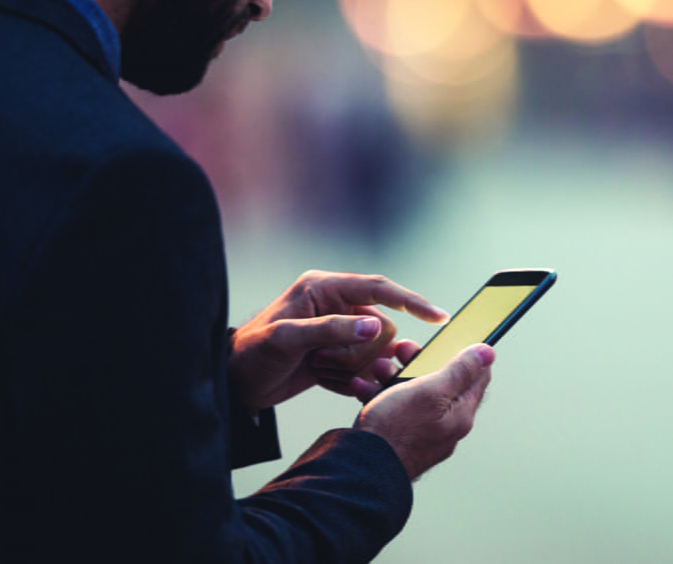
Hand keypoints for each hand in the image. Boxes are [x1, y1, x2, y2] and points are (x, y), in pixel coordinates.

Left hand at [229, 272, 446, 410]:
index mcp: (325, 288)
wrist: (234, 384)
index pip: (379, 288)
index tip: (439, 318)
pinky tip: (320, 379)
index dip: (411, 300)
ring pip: (374, 351)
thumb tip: (374, 325)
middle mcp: (336, 305)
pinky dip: (346, 380)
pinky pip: (363, 369)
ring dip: (350, 367)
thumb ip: (332, 330)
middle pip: (381, 326)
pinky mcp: (338, 355)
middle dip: (359, 351)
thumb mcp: (287, 339)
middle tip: (323, 362)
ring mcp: (339, 331)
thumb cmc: (251, 353)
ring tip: (317, 370)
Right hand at [354, 344, 493, 480]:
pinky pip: (394, 410)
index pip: (476, 376)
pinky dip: (379, 395)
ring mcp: (422, 434)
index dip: (464, 353)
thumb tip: (488, 353)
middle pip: (440, 382)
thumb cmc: (396, 432)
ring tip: (377, 368)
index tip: (446, 339)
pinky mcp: (400, 439)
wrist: (361, 470)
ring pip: (413, 394)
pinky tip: (362, 387)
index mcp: (460, 414)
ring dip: (394, 375)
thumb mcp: (430, 391)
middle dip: (419, 361)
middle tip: (401, 349)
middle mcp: (446, 426)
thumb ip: (459, 371)